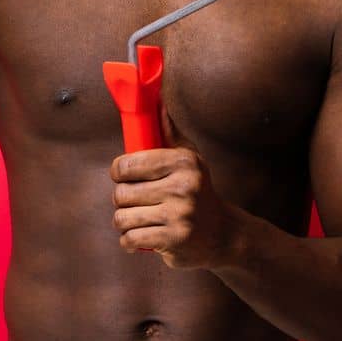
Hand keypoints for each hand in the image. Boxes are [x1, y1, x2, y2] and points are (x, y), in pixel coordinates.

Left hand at [110, 119, 239, 269]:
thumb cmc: (197, 190)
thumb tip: (156, 98)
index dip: (119, 172)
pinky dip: (130, 242)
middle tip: (138, 202)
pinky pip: (130, 239)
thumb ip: (168, 131)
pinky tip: (143, 238)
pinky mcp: (174, 240)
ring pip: (122, 218)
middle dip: (123, 200)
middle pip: (120, 193)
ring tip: (141, 219)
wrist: (222, 234)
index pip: (125, 165)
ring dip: (125, 223)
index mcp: (183, 161)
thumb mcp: (189, 158)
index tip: (126, 177)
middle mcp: (183, 186)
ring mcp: (180, 214)